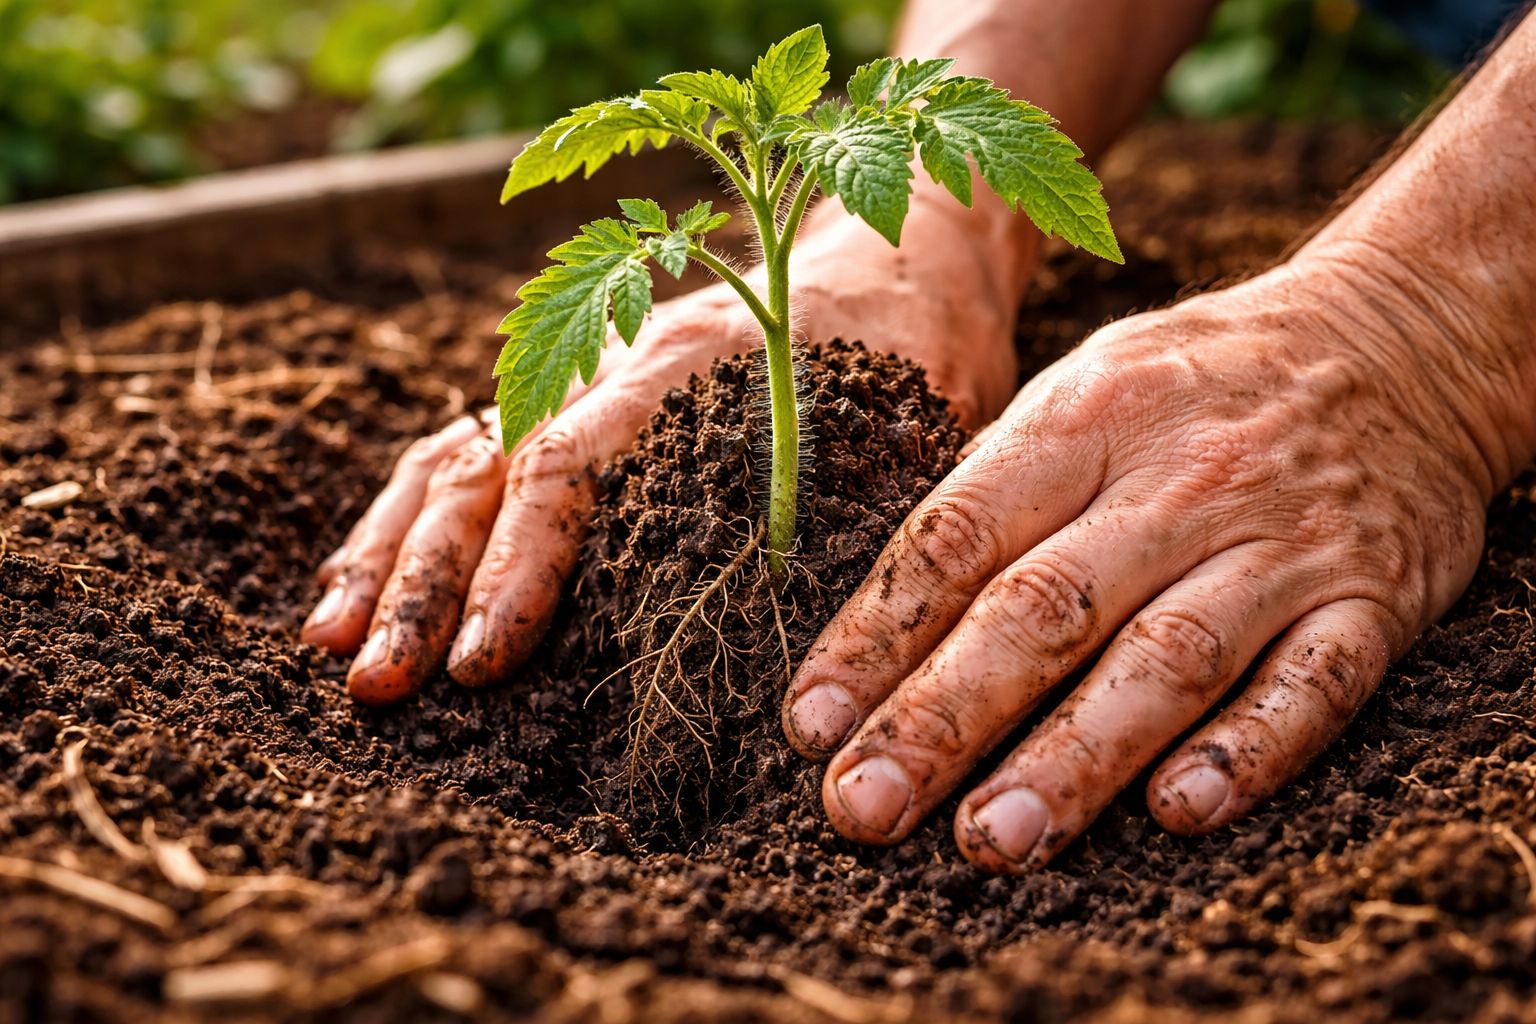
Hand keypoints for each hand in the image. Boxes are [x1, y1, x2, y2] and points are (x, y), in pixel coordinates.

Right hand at [302, 203, 1025, 703]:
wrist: (905, 241)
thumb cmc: (919, 338)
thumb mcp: (913, 415)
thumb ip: (844, 502)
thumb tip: (793, 645)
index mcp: (688, 365)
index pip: (571, 466)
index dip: (519, 567)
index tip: (481, 661)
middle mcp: (614, 362)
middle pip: (487, 467)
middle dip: (425, 580)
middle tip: (379, 684)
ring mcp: (586, 376)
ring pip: (458, 458)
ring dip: (392, 554)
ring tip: (336, 647)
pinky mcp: (583, 401)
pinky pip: (475, 455)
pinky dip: (411, 522)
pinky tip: (366, 585)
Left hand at [782, 258, 1502, 871]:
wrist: (1399, 337)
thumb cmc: (1197, 382)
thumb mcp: (1087, 386)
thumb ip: (997, 487)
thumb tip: (885, 615)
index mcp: (1084, 419)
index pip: (958, 535)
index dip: (876, 635)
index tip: (812, 725)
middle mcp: (1177, 481)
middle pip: (1044, 608)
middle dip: (944, 716)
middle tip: (864, 805)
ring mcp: (1279, 542)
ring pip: (1168, 658)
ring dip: (1075, 758)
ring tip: (992, 840)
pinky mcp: (1372, 596)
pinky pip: (1312, 681)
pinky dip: (1249, 749)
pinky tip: (1181, 811)